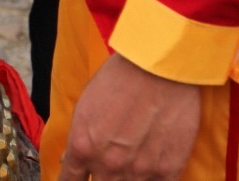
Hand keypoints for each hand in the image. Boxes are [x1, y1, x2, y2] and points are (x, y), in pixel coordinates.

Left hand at [59, 53, 200, 179]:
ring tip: (126, 169)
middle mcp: (108, 164)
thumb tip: (71, 160)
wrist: (158, 69)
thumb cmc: (117, 80)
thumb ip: (80, 139)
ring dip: (124, 180)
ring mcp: (140, 170)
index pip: (70, 180)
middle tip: (104, 170)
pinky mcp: (168, 170)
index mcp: (83, 147)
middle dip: (98, 180)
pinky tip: (146, 174)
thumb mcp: (85, 107)